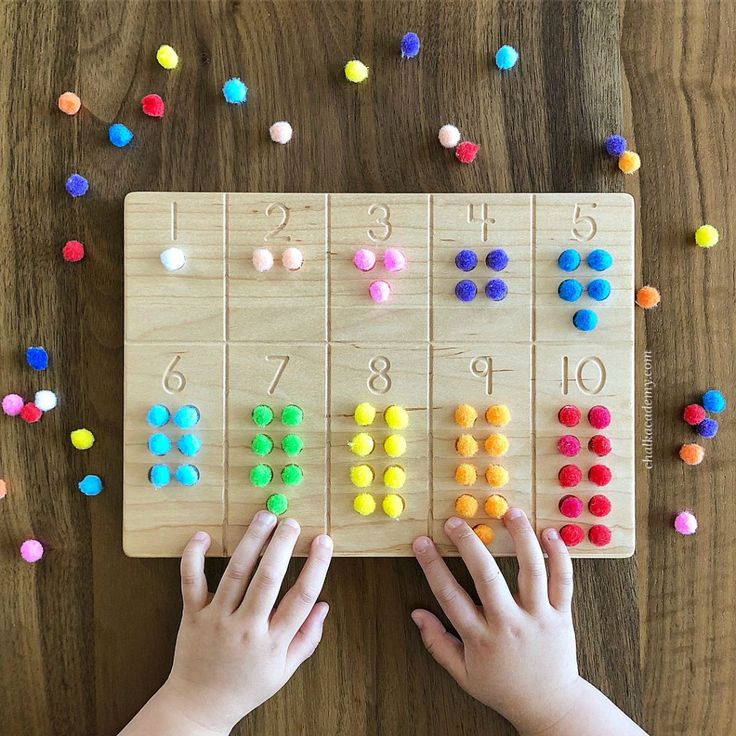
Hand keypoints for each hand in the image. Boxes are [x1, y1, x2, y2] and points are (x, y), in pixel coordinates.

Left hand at [161, 513, 332, 733]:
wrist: (198, 707)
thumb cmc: (245, 686)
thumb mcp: (284, 670)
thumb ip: (307, 638)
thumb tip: (324, 605)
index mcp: (272, 643)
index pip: (301, 597)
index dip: (316, 566)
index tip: (323, 541)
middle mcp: (246, 628)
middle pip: (268, 579)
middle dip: (282, 545)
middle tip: (292, 523)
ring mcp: (217, 620)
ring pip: (236, 573)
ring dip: (252, 541)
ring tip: (265, 517)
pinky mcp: (192, 615)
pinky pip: (192, 581)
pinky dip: (194, 557)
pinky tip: (204, 536)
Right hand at [411, 508, 580, 734]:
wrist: (550, 706)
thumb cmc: (503, 687)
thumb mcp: (463, 674)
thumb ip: (437, 643)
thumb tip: (416, 614)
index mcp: (481, 639)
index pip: (450, 596)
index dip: (432, 566)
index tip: (422, 542)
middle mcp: (509, 625)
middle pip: (486, 577)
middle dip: (468, 544)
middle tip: (455, 521)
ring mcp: (538, 618)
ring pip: (530, 571)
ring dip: (520, 538)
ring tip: (509, 512)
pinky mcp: (561, 615)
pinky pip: (562, 581)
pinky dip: (558, 555)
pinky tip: (548, 533)